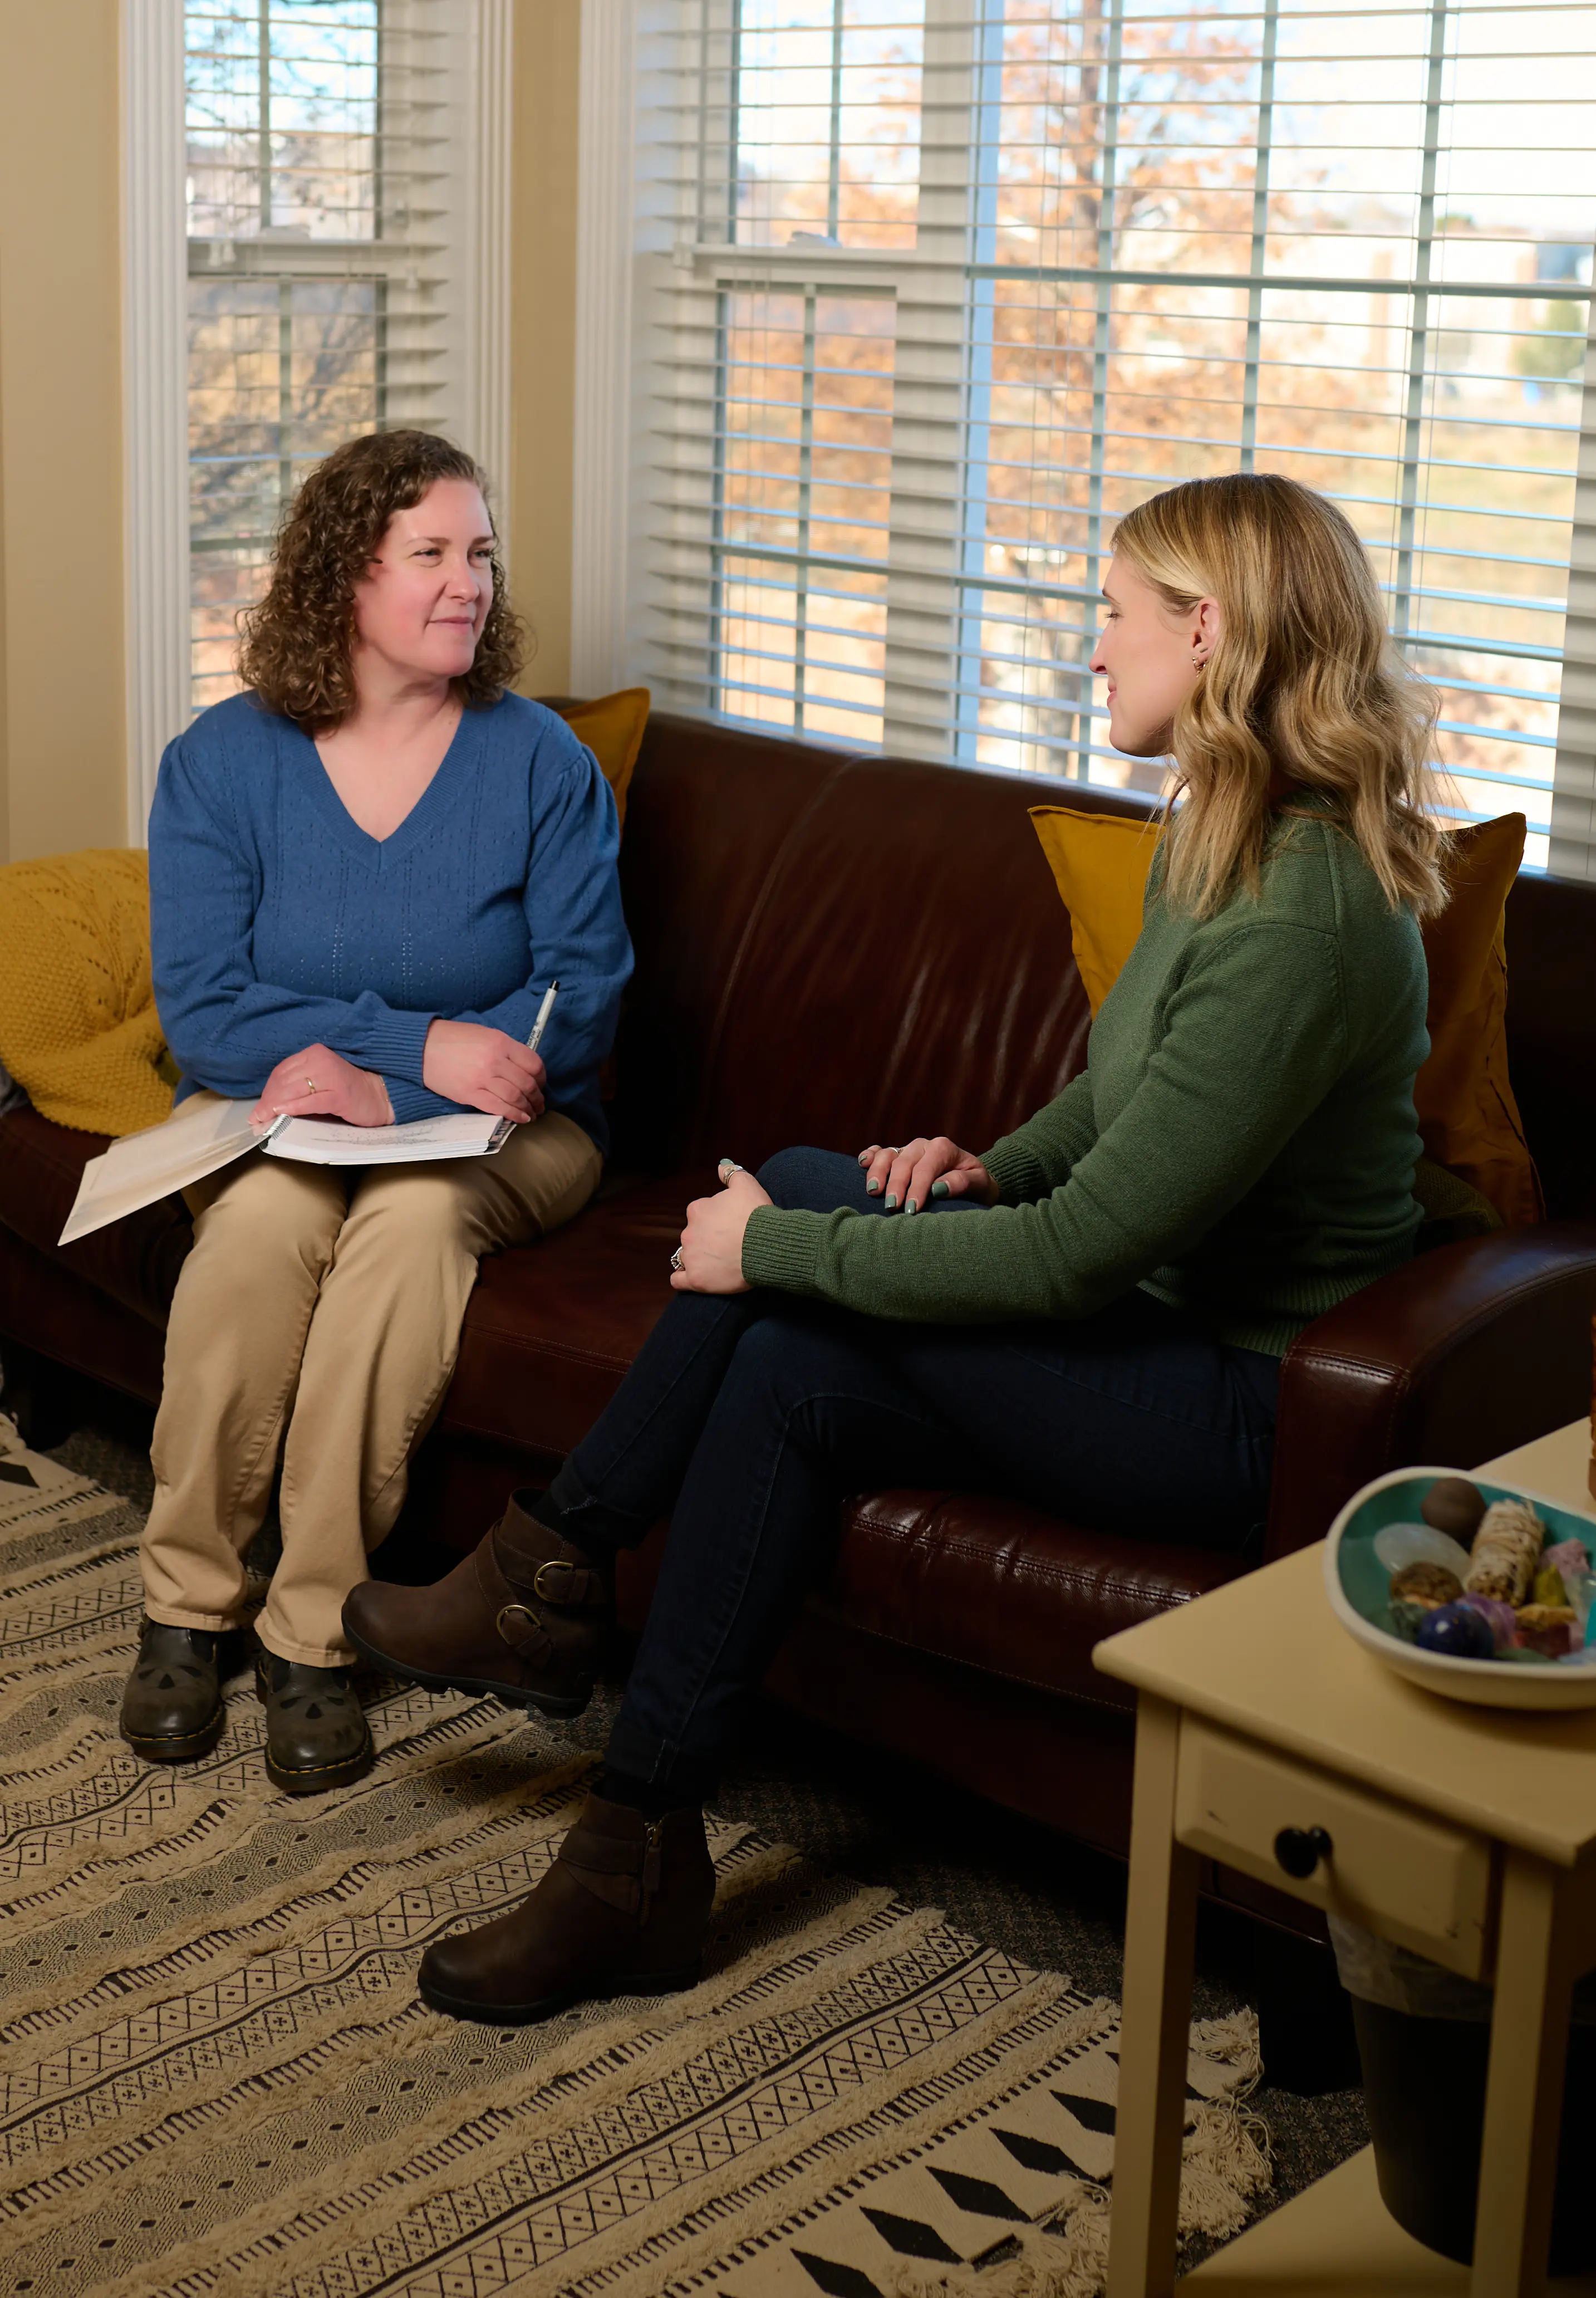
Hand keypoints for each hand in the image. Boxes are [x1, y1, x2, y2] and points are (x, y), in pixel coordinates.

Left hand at [253, 1044, 393, 1127]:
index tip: (258, 1110)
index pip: (281, 1072)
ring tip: (264, 1121)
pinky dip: (294, 1108)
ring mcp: (331, 1076)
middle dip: (267, 1102)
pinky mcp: (340, 1094)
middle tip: (257, 1120)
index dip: (267, 1092)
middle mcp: (321, 1060)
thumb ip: (298, 1087)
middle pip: (284, 1082)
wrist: (380, 1097)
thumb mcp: (319, 1082)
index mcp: (313, 1054)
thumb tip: (268, 1106)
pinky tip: (281, 1115)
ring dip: (275, 1107)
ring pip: (293, 1091)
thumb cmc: (348, 1092)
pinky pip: (311, 1101)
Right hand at [422, 1019, 545, 1122]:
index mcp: (501, 1043)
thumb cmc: (453, 1039)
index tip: (541, 1084)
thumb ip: (506, 1050)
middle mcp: (495, 1060)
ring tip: (532, 1113)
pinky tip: (521, 1118)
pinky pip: (498, 1107)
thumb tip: (523, 1068)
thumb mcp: (485, 1034)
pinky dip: (513, 1115)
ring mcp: (482, 1078)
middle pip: (527, 1083)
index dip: (542, 1077)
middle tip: (540, 1103)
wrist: (422, 1047)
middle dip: (537, 1097)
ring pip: (515, 1098)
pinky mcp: (470, 1094)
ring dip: (528, 1108)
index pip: (533, 1064)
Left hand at [669, 1159, 772, 1293]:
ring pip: (687, 1256)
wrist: (767, 1245)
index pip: (700, 1214)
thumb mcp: (747, 1184)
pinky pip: (679, 1280)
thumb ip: (731, 1173)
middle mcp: (688, 1232)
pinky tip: (696, 1277)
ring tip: (720, 1262)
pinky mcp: (696, 1279)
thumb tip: (721, 1165)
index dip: (715, 1220)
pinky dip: (684, 1279)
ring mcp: (690, 1257)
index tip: (730, 1226)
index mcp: (697, 1209)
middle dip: (707, 1239)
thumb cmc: (757, 1215)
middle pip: (693, 1235)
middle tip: (729, 1245)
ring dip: (699, 1257)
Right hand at [857, 1135, 996, 1214]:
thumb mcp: (978, 1184)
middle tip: (892, 1208)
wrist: (972, 1180)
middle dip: (896, 1185)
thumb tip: (938, 1189)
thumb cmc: (976, 1185)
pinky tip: (862, 1164)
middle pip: (903, 1163)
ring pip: (887, 1155)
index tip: (912, 1210)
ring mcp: (908, 1149)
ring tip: (873, 1191)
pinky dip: (869, 1156)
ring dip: (878, 1172)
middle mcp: (923, 1145)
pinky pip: (879, 1151)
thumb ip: (961, 1183)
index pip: (925, 1169)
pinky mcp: (897, 1155)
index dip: (917, 1189)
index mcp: (943, 1148)